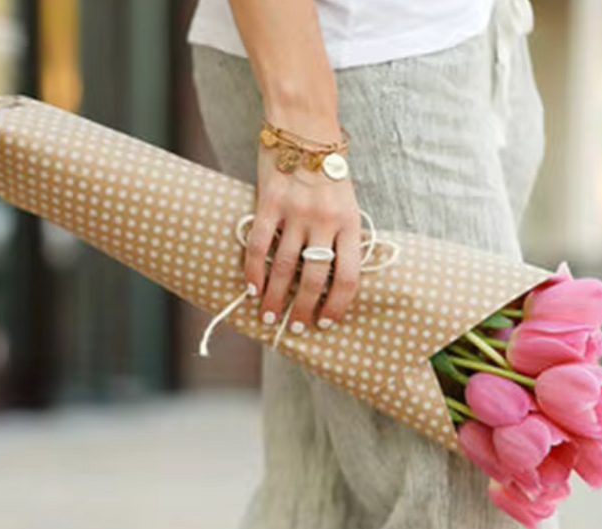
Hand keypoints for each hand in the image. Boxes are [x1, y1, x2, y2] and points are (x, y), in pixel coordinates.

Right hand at [245, 143, 361, 330]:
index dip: (337, 305)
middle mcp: (325, 220)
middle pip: (315, 278)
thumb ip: (342, 236)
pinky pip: (260, 245)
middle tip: (296, 328)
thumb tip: (333, 278)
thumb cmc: (327, 169)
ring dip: (275, 297)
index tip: (327, 322)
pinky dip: (254, 271)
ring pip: (285, 267)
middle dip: (305, 310)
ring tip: (269, 315)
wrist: (305, 125)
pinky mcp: (270, 202)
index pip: (348, 277)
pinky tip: (252, 289)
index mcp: (349, 223)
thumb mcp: (347, 202)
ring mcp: (297, 211)